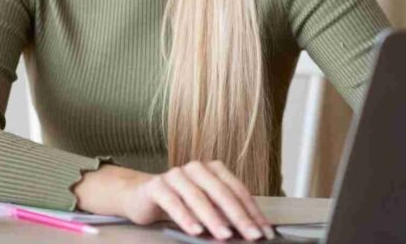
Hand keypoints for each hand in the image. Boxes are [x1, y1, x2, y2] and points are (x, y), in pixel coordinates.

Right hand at [119, 160, 274, 240]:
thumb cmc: (179, 202)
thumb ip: (224, 214)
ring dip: (213, 218)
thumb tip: (249, 232)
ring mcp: (176, 175)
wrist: (141, 196)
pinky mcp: (157, 186)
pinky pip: (173, 201)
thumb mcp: (205, 207)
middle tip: (251, 235)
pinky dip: (185, 217)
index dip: (252, 212)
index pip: (237, 191)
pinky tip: (195, 230)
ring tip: (225, 236)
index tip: (264, 232)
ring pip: (198, 197)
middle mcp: (196, 169)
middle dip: (239, 216)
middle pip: (221, 192)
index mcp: (213, 170)